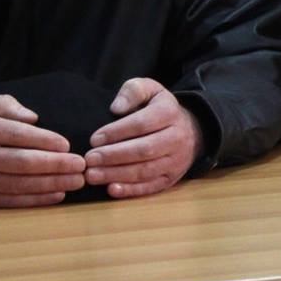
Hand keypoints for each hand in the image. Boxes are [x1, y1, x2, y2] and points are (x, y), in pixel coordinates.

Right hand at [0, 94, 87, 208]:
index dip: (43, 140)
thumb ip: (4, 104)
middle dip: (55, 165)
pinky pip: (8, 201)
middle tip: (81, 165)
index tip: (66, 144)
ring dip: (51, 184)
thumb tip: (34, 118)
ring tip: (76, 181)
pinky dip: (34, 200)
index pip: (14, 135)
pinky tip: (55, 195)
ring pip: (17, 185)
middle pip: (20, 163)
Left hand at [84, 78, 204, 198]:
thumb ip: (132, 91)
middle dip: (113, 156)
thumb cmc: (159, 109)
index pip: (142, 124)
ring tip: (92, 175)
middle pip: (144, 150)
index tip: (94, 139)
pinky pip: (152, 187)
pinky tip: (112, 189)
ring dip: (117, 174)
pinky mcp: (172, 178)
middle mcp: (176, 138)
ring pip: (146, 170)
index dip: (116, 132)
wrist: (191, 129)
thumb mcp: (150, 90)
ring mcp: (176, 160)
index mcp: (169, 112)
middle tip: (89, 160)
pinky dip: (131, 190)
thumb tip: (116, 108)